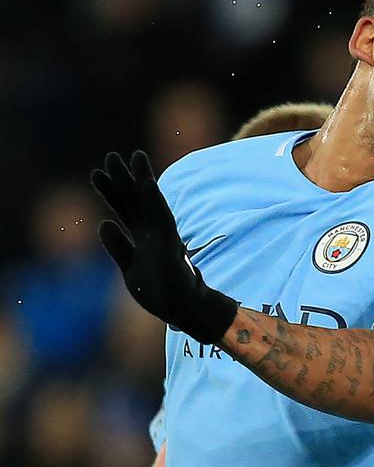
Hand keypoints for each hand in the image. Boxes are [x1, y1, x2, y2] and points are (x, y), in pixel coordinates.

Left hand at [90, 150, 237, 343]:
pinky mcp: (170, 244)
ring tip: (135, 157)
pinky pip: (161, 218)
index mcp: (142, 238)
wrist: (183, 310)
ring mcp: (162, 237)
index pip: (124, 209)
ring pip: (149, 203)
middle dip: (123, 178)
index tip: (97, 172)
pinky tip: (147, 184)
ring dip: (142, 180)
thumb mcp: (130, 270)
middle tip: (111, 156)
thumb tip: (103, 223)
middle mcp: (152, 233)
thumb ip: (118, 247)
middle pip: (134, 201)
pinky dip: (154, 200)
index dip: (110, 191)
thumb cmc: (161, 293)